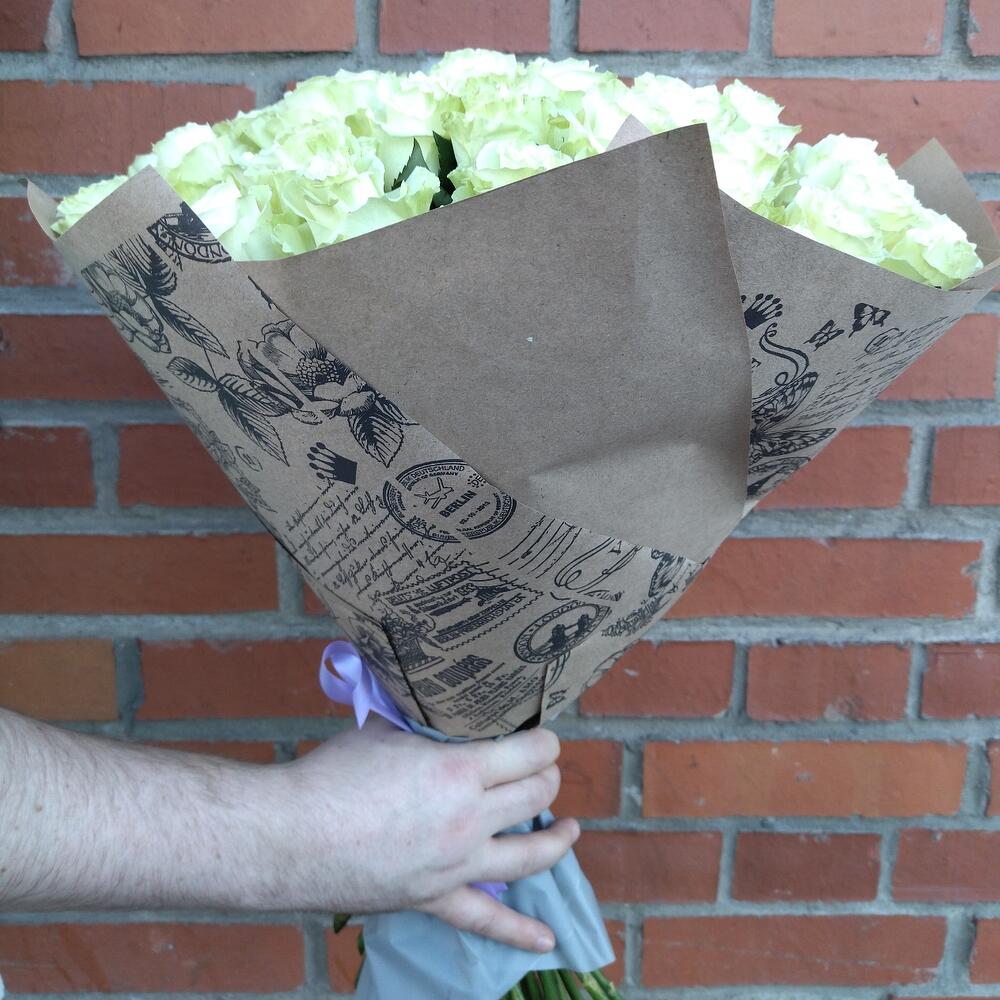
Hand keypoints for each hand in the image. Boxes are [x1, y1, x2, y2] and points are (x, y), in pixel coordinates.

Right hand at [261, 717, 578, 950]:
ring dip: (556, 839)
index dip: (545, 742)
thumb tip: (435, 709)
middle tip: (542, 768)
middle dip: (546, 778)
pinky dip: (519, 933)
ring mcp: (457, 865)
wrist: (290, 836)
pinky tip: (547, 941)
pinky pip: (485, 920)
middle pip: (534, 796)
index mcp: (460, 770)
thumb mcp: (383, 730)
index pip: (528, 753)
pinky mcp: (435, 898)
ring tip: (571, 828)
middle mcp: (470, 818)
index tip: (543, 737)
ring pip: (528, 855)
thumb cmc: (333, 774)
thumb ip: (420, 723)